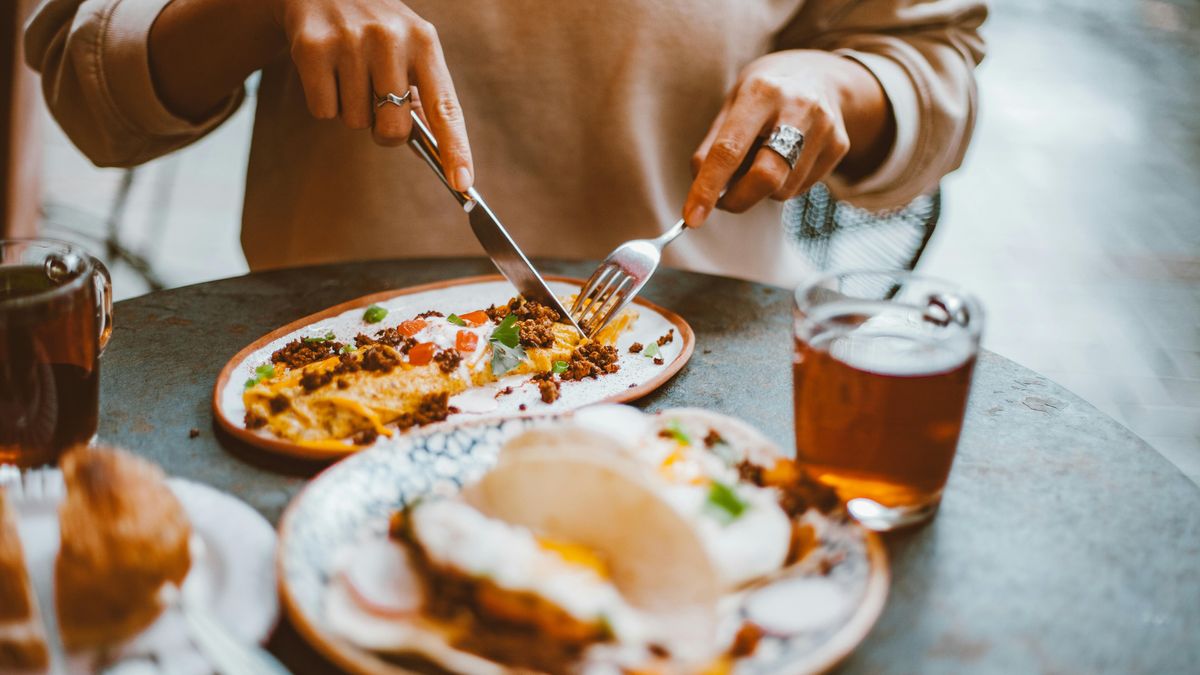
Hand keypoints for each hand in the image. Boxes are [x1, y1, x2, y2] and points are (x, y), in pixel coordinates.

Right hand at [272, 0, 473, 188]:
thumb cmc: (377, 31)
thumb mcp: (410, 49)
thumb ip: (424, 95)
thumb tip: (438, 152)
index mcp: (425, 42)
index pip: (445, 107)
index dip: (456, 149)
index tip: (462, 182)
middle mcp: (391, 39)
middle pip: (392, 129)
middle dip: (385, 130)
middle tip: (376, 102)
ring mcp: (350, 41)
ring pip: (355, 123)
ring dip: (352, 109)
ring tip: (350, 72)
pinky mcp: (313, 48)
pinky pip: (324, 111)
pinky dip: (325, 102)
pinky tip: (328, 70)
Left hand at [683, 50, 891, 225]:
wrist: (819, 74)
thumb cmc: (763, 94)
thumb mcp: (732, 104)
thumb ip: (713, 145)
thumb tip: (700, 189)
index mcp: (761, 92)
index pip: (729, 149)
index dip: (707, 187)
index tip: (692, 218)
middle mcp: (798, 107)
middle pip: (766, 177)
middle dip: (738, 200)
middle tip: (722, 202)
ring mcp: (825, 127)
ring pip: (782, 190)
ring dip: (761, 190)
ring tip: (762, 158)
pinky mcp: (840, 145)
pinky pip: (800, 189)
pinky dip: (783, 185)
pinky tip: (786, 159)